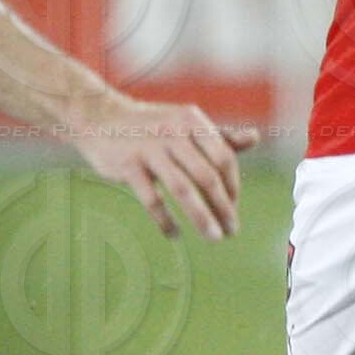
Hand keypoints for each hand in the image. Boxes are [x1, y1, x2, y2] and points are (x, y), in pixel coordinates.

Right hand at [71, 93, 259, 240]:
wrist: (99, 117)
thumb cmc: (151, 125)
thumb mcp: (185, 123)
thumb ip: (219, 136)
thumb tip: (254, 138)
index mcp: (191, 121)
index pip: (223, 157)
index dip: (233, 186)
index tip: (232, 207)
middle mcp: (173, 132)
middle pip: (206, 176)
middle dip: (223, 207)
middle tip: (231, 231)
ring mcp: (149, 149)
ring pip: (182, 190)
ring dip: (201, 217)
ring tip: (213, 237)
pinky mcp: (128, 166)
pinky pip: (152, 199)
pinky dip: (165, 221)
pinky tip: (175, 235)